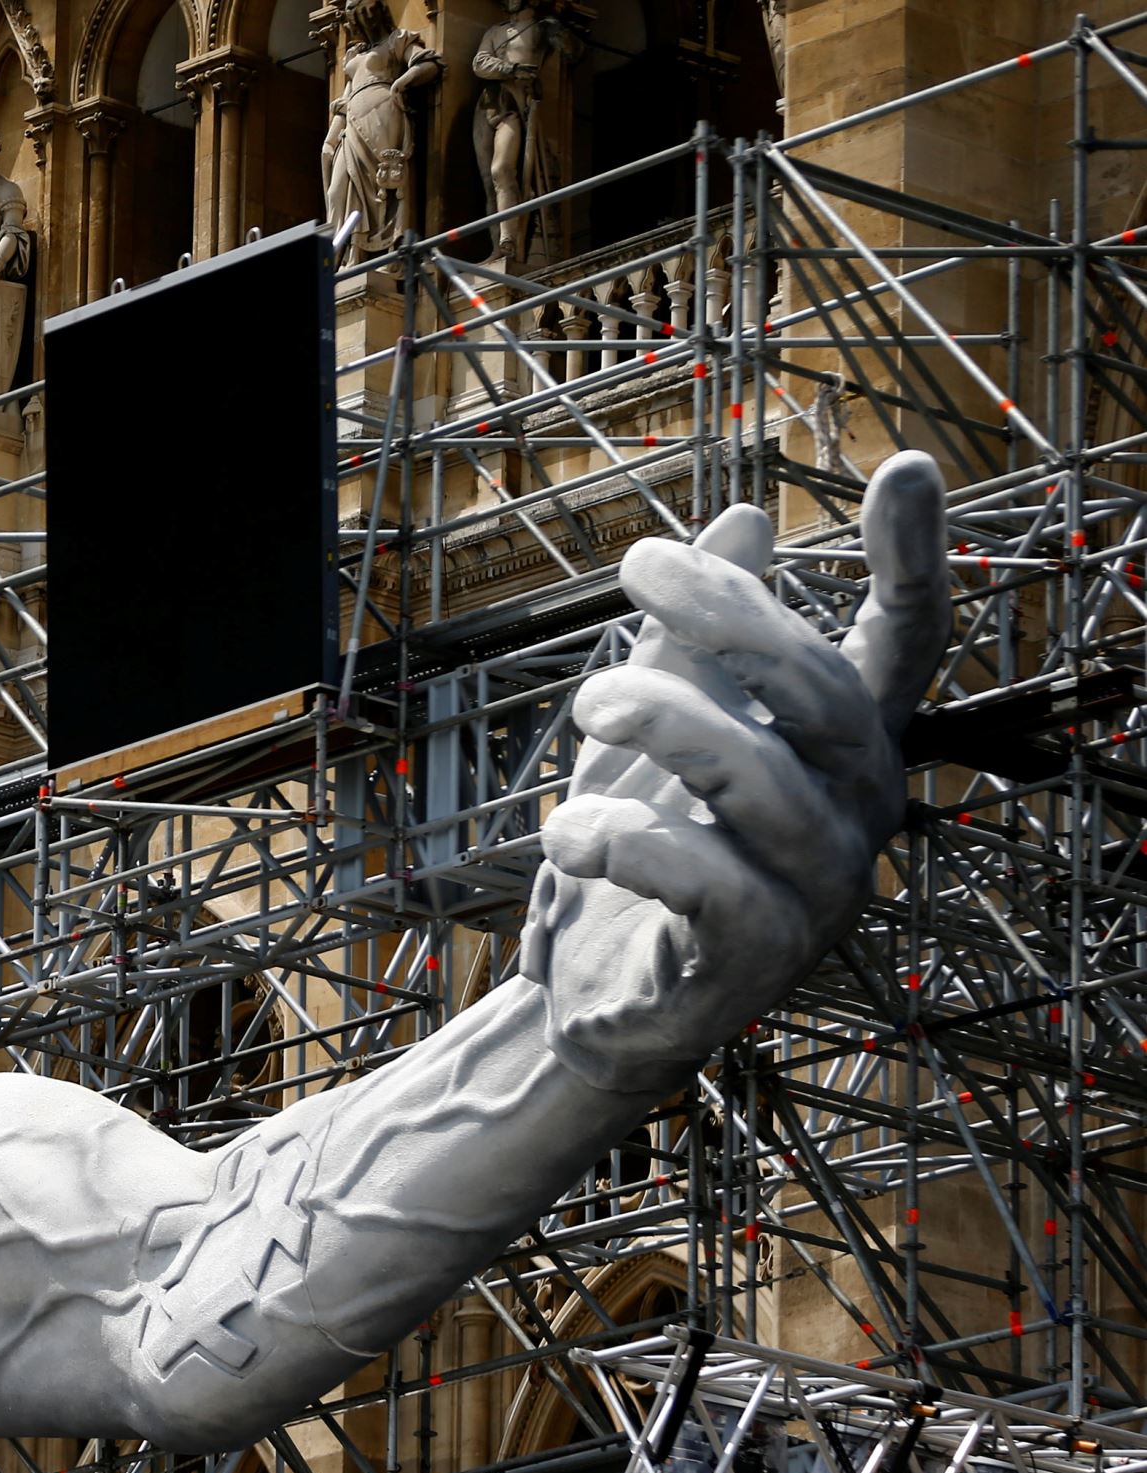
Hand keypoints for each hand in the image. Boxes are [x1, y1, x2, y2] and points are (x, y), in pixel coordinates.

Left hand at [519, 452, 950, 1090]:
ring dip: (670, 723)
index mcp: (839, 749)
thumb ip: (698, 635)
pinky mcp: (755, 959)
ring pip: (764, 781)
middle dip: (734, 617)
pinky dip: (631, 843)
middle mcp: (851, 814)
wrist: (590, 997)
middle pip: (822, 693)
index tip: (908, 466)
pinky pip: (707, 882)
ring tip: (591, 702)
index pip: (902, 648)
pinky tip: (570, 834)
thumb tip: (744, 515)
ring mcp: (814, 891)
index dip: (913, 561)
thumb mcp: (658, 726)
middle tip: (638, 565)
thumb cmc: (641, 853)